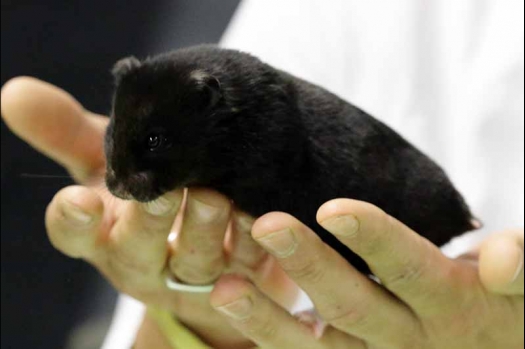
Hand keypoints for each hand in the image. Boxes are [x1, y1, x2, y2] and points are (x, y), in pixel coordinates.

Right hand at [1, 77, 297, 347]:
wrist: (200, 240)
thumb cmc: (144, 197)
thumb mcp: (106, 162)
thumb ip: (66, 132)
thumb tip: (15, 92)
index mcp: (104, 232)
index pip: (75, 233)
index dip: (74, 221)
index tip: (80, 200)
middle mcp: (142, 258)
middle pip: (137, 249)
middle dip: (148, 222)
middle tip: (162, 193)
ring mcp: (188, 271)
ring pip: (195, 260)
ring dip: (204, 228)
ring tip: (214, 198)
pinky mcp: (234, 274)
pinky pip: (246, 263)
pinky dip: (251, 239)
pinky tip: (257, 213)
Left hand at [210, 199, 523, 348]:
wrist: (496, 348)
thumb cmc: (507, 308)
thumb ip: (522, 264)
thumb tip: (501, 258)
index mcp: (451, 306)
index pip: (410, 269)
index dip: (375, 240)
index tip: (332, 207)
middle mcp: (409, 341)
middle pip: (352, 306)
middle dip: (309, 265)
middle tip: (265, 223)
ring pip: (318, 348)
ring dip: (269, 321)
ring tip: (224, 289)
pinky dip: (269, 341)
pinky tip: (230, 315)